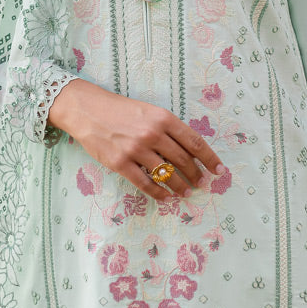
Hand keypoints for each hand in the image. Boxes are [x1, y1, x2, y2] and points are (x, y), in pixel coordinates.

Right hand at [48, 78, 226, 200]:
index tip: (219, 170)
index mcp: (163, 118)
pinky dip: (158, 193)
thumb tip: (189, 151)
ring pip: (166, 174)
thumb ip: (168, 128)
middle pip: (183, 160)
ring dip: (179, 186)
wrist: (87, 110)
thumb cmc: (120, 109)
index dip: (209, 158)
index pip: (194, 142)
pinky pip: (145, 184)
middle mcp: (152, 134)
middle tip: (201, 183)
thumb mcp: (149, 111)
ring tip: (185, 192)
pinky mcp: (120, 163)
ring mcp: (136, 149)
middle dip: (196, 175)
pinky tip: (165, 197)